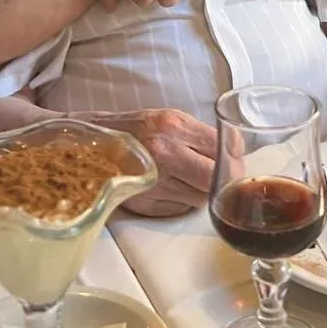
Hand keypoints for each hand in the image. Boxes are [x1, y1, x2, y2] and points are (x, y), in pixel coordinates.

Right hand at [76, 108, 221, 216]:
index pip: (222, 148)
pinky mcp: (144, 201)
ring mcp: (154, 179)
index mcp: (174, 126)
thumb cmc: (134, 129)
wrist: (91, 143)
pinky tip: (176, 189)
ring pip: (200, 198)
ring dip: (202, 192)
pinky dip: (183, 202)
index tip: (235, 162)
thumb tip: (235, 150)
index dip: (233, 159)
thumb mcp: (170, 118)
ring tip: (193, 181)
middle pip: (214, 178)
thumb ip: (201, 134)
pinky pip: (179, 209)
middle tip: (224, 178)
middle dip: (223, 180)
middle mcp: (165, 152)